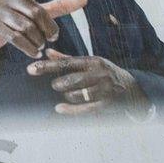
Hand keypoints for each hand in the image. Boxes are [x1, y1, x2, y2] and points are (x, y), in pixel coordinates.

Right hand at [0, 0, 87, 58]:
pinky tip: (35, 53)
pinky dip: (27, 48)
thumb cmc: (13, 17)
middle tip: (53, 38)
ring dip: (37, 40)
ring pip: (25, 27)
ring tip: (41, 47)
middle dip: (48, 27)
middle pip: (34, 12)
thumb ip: (57, 6)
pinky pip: (14, 38)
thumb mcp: (33, 10)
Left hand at [27, 49, 148, 114]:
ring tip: (67, 94)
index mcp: (93, 61)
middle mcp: (99, 74)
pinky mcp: (106, 104)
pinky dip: (69, 110)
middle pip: (71, 79)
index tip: (31, 69)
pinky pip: (84, 109)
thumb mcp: (90, 63)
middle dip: (58, 84)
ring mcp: (103, 90)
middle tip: (55, 85)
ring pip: (76, 95)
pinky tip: (59, 108)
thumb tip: (47, 52)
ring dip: (67, 96)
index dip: (47, 66)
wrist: (132, 88)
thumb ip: (67, 59)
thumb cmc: (106, 74)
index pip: (66, 63)